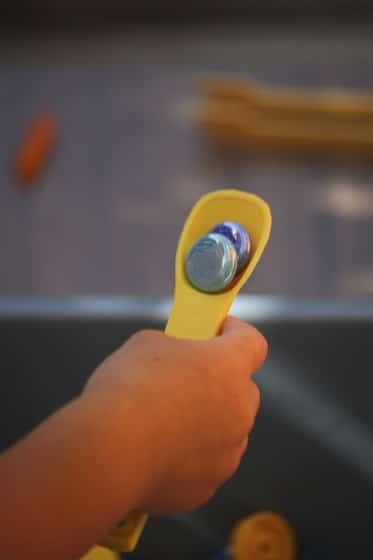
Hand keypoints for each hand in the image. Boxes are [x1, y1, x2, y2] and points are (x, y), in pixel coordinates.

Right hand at [84, 316, 266, 514]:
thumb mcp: (147, 344)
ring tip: (165, 418)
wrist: (108, 453)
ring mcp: (228, 450)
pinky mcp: (209, 484)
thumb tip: (175, 361)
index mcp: (229, 366)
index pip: (252, 342)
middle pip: (241, 388)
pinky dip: (190, 455)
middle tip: (187, 375)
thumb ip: (174, 347)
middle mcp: (240, 409)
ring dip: (207, 420)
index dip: (235, 332)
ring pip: (226, 428)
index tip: (219, 329)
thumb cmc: (127, 390)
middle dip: (219, 380)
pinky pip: (206, 461)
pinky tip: (157, 449)